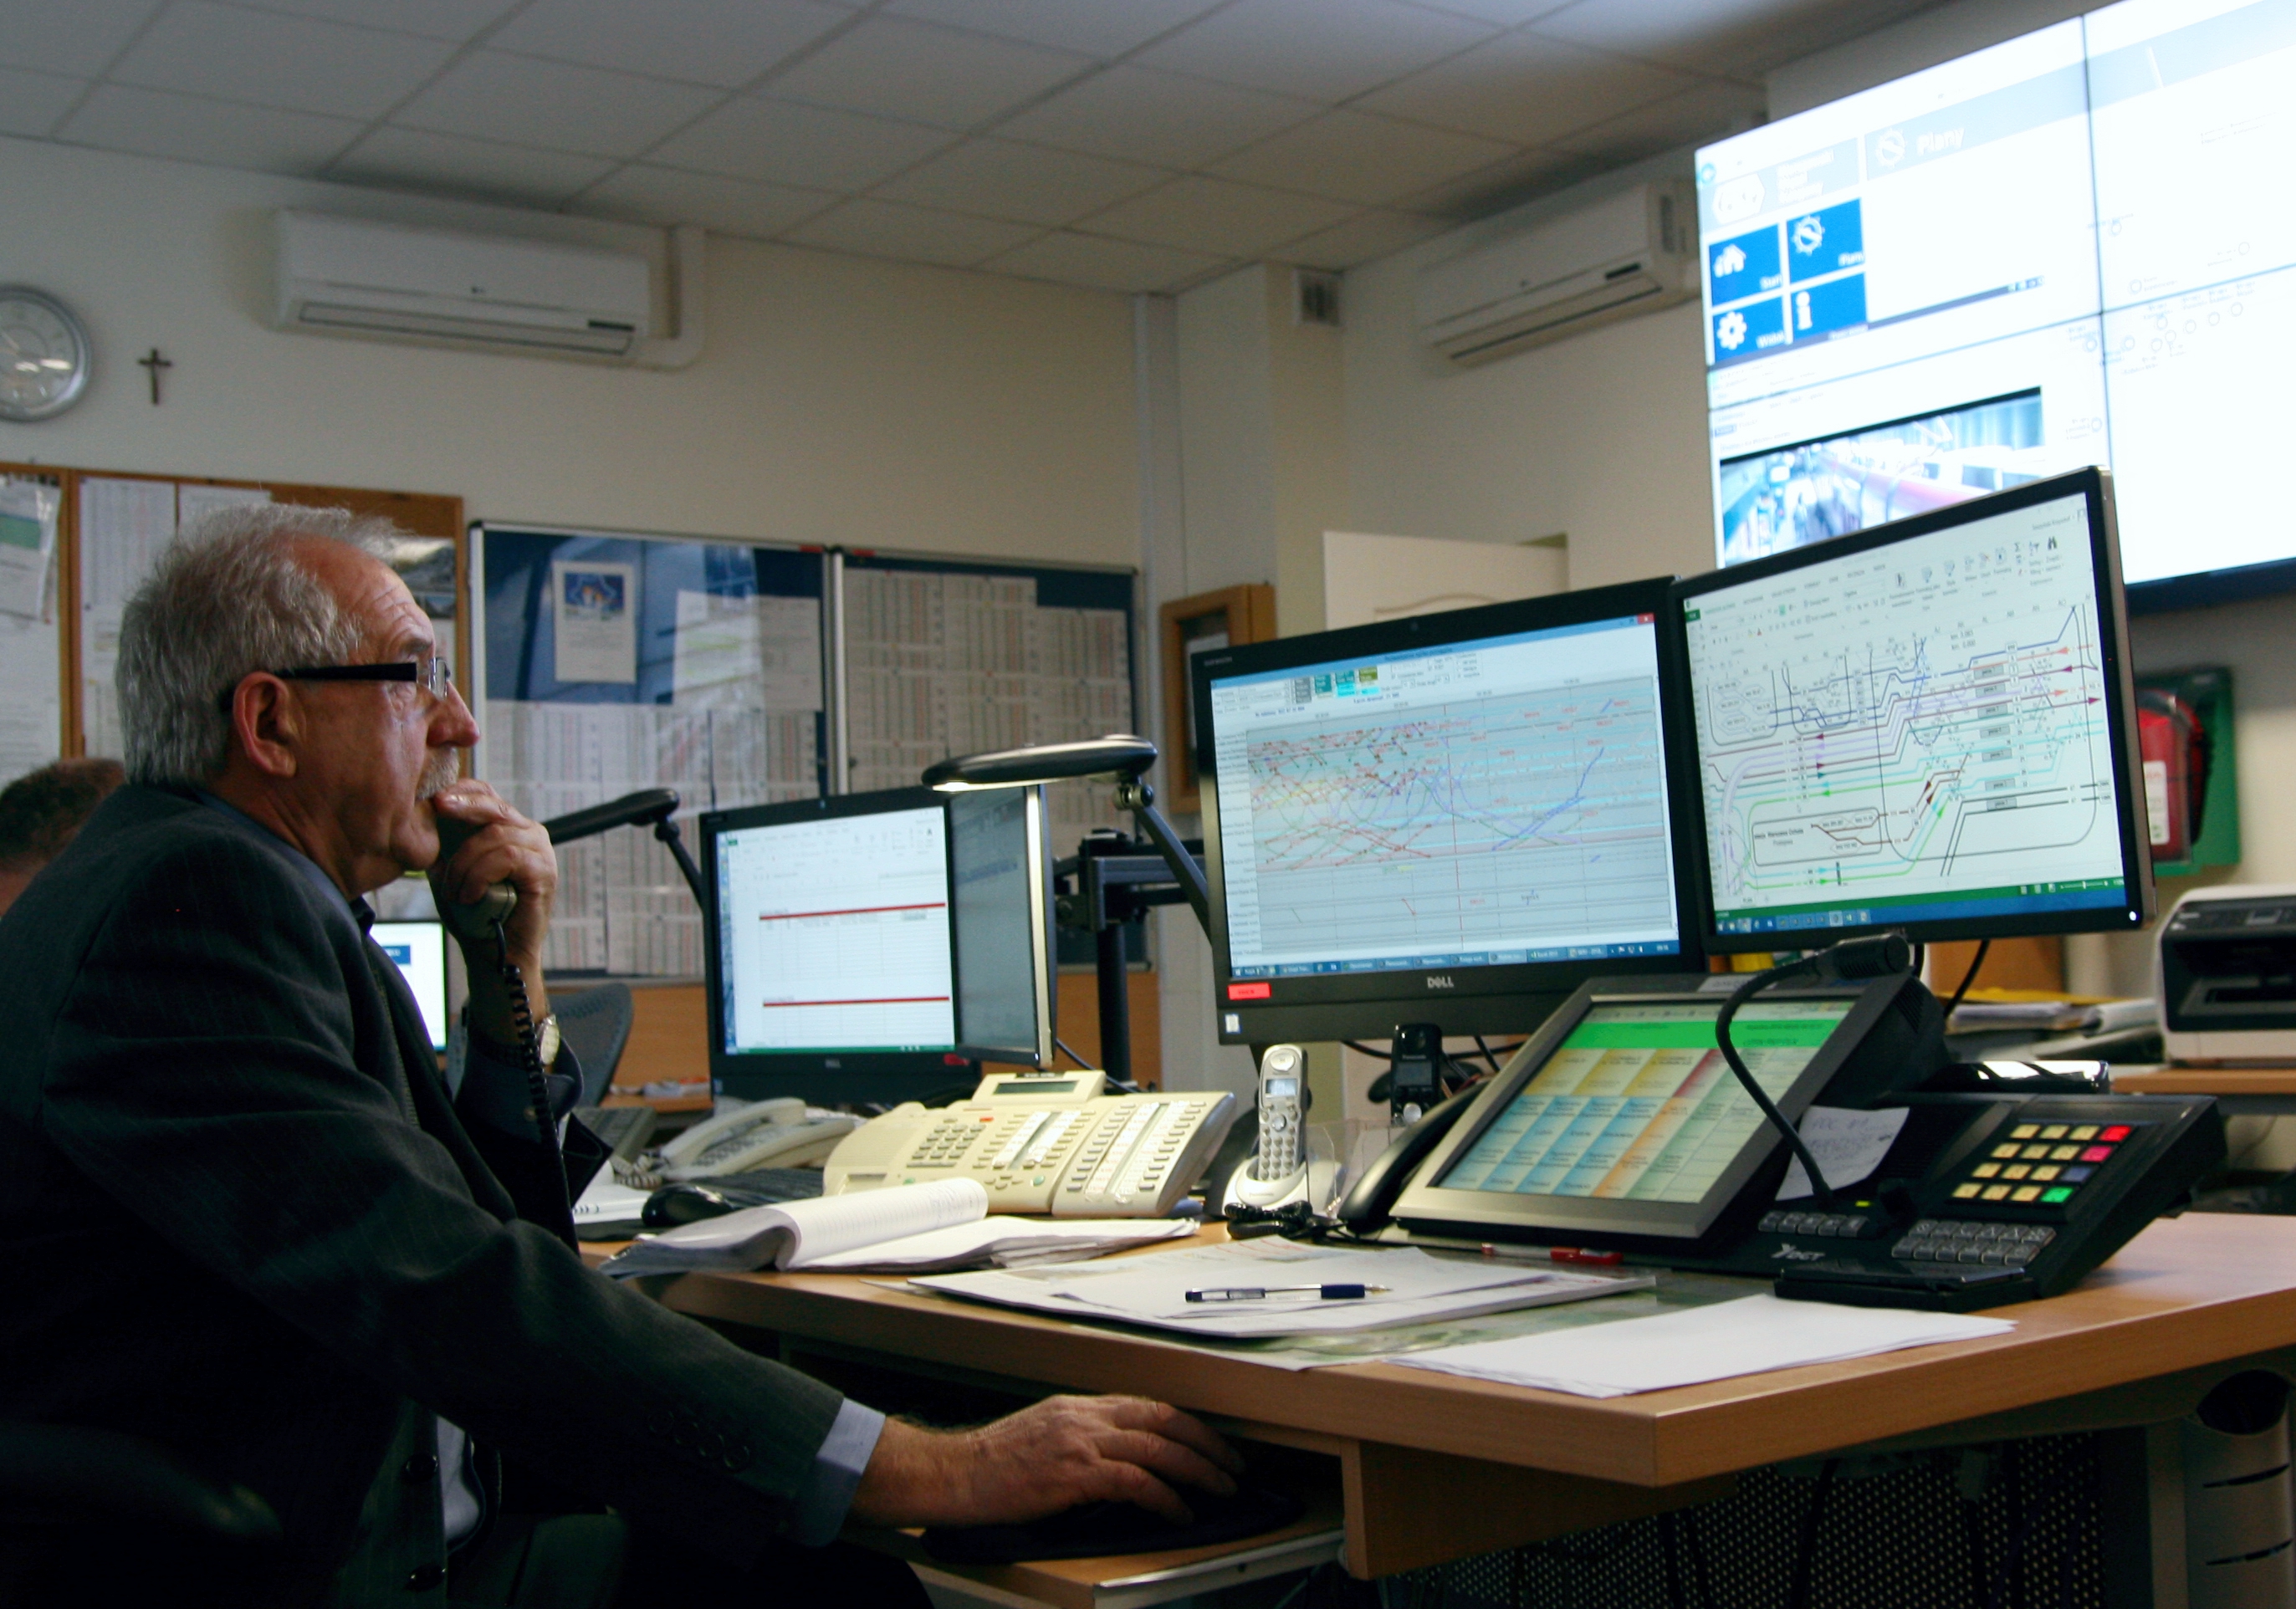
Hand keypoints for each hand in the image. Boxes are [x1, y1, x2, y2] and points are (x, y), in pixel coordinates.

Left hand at [428, 781, 556, 1035]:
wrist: (494, 955)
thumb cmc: (473, 914)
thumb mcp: (450, 871)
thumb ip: (443, 844)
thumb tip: (419, 816)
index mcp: (507, 828)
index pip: (487, 794)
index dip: (462, 790)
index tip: (434, 798)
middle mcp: (529, 834)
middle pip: (495, 805)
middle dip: (463, 806)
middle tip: (438, 807)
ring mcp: (540, 852)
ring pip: (497, 835)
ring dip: (466, 864)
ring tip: (456, 891)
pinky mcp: (544, 872)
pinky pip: (507, 858)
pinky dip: (481, 875)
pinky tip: (470, 895)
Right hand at [848, 1396, 1242, 1529]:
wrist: (956, 1473)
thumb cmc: (992, 1463)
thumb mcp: (1044, 1435)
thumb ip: (1083, 1438)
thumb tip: (1120, 1459)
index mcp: (1079, 1406)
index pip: (1148, 1406)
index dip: (1187, 1424)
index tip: (1210, 1442)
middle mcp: (1085, 1416)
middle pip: (1164, 1420)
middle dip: (1206, 1443)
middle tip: (1232, 1465)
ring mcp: (1081, 1442)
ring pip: (1158, 1448)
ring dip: (1197, 1471)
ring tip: (1219, 1490)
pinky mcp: (1074, 1473)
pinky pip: (1136, 1481)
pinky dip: (1165, 1497)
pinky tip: (1179, 1512)